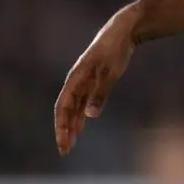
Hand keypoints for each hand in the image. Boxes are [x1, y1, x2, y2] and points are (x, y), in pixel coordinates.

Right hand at [54, 7, 136, 155]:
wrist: (122, 31)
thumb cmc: (115, 50)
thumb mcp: (110, 72)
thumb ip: (100, 94)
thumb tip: (89, 116)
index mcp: (75, 79)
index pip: (62, 108)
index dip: (61, 127)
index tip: (63, 144)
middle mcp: (76, 81)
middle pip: (65, 110)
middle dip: (64, 131)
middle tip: (65, 151)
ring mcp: (83, 81)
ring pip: (73, 108)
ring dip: (71, 126)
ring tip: (70, 145)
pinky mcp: (92, 81)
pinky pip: (82, 102)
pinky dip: (80, 116)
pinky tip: (81, 127)